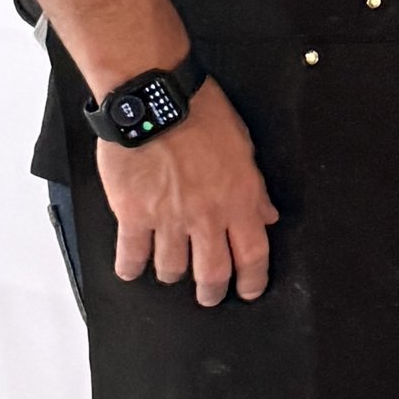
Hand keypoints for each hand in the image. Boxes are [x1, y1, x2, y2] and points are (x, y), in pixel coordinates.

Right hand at [98, 82, 278, 306]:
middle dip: (211, 291)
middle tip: (209, 296)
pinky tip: (131, 269)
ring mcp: (168, 219)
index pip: (253, 254)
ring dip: (172, 275)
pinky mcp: (133, 215)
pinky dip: (130, 267)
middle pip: (212, 272)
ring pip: (171, 269)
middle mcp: (206, 217)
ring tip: (171, 273)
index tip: (248, 291)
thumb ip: (255, 188)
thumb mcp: (243, 147)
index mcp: (239, 200)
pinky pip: (131, 255)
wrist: (156, 102)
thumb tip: (267, 215)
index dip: (252, 280)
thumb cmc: (202, 114)